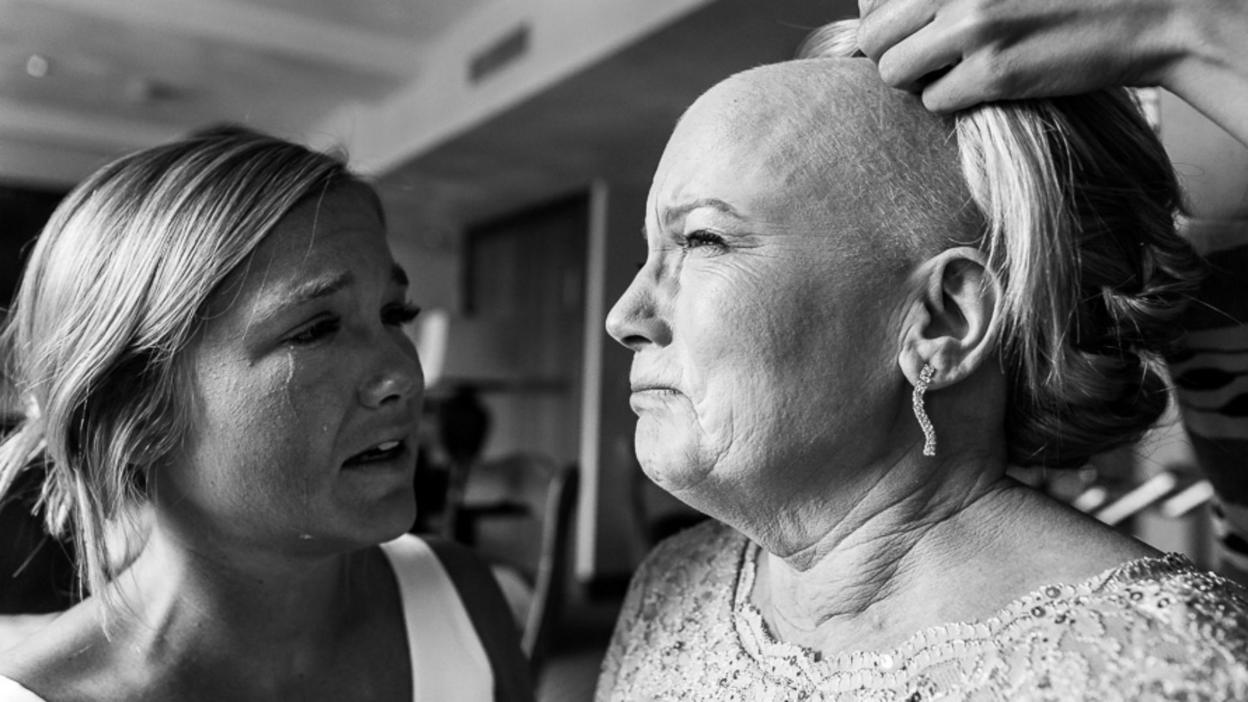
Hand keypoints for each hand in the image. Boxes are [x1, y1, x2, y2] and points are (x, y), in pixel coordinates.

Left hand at [857, 0, 1247, 144]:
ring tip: (956, 68)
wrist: (1149, 12)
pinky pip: (934, 101)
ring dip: (918, 79)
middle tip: (930, 56)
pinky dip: (953, 100)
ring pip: (893, 73)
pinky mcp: (994, 72)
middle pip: (872, 38)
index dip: (886, 19)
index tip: (915, 28)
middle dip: (894, 53)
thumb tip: (872, 7)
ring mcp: (973, 26)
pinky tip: (986, 83)